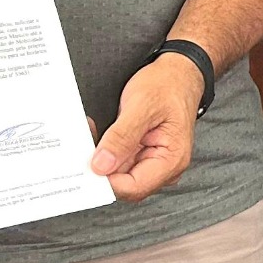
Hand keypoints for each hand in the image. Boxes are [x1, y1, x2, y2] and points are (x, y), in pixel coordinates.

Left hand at [90, 53, 206, 200]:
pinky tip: (99, 135)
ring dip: (101, 157)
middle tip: (85, 143)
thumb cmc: (168, 86)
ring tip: (92, 133)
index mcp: (171, 160)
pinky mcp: (142, 155)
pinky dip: (105, 151)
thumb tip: (102, 165)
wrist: (177, 74)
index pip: (134, 188)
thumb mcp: (142, 105)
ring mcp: (152, 162)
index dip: (107, 180)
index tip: (87, 163)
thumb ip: (122, 137)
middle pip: (124, 184)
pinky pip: (119, 162)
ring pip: (118, 174)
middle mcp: (164, 167)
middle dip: (101, 167)